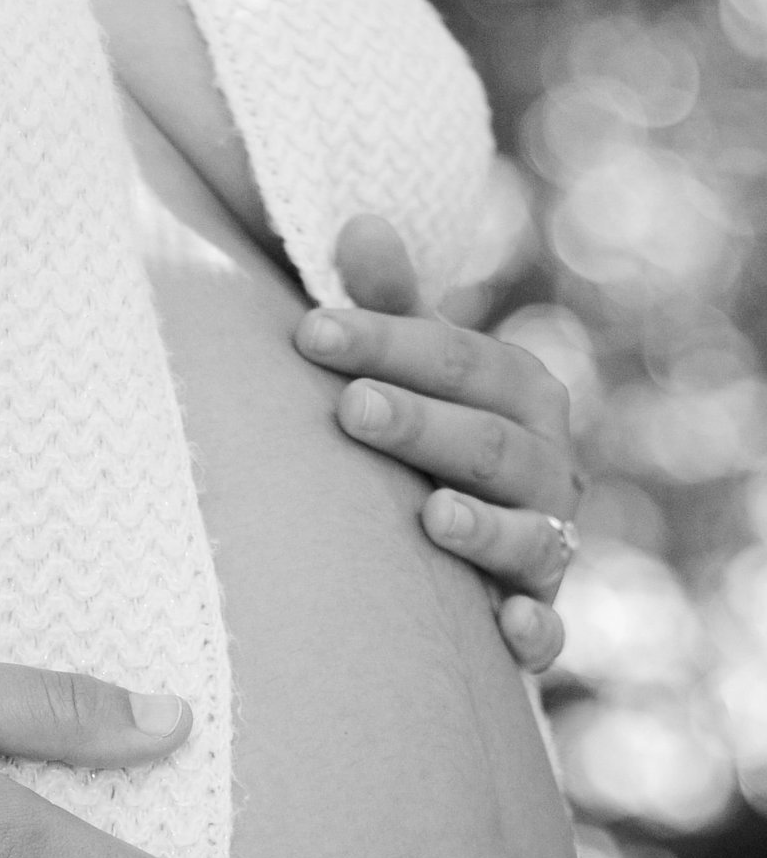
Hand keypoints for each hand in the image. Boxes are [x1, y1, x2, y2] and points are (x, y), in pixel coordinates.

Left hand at [294, 214, 579, 674]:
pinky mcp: (538, 618)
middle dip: (424, 425)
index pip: (460, 358)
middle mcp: (548, 467)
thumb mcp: (411, 374)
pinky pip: (551, 633)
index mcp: (521, 394)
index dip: (387, 341)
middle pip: (492, 443)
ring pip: (531, 535)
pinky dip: (535, 632)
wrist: (467, 545)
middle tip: (351, 408)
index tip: (308, 331)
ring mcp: (548, 545)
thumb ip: (389, 311)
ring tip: (431, 515)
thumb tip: (356, 224)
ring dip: (485, 527)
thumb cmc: (428, 440)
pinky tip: (504, 627)